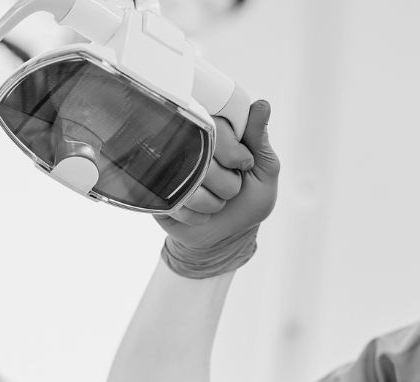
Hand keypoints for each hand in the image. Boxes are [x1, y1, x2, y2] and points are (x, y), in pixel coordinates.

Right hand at [157, 99, 279, 250]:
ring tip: (217, 203)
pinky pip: (173, 199)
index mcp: (214, 132)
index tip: (243, 164)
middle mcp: (188, 144)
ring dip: (210, 201)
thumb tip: (262, 105)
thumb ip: (260, 140)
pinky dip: (193, 214)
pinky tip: (201, 215)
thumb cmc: (247, 201)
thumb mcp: (264, 171)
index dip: (232, 150)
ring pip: (186, 178)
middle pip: (199, 151)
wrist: (223, 238)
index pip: (215, 124)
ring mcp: (168, 167)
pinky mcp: (155, 191)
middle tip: (232, 189)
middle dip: (225, 181)